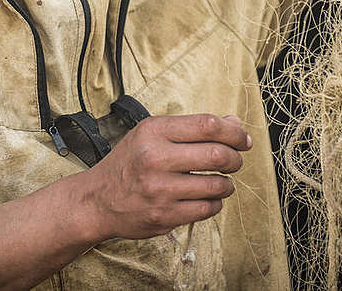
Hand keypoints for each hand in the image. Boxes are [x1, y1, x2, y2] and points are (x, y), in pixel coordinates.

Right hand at [74, 114, 251, 240]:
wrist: (98, 199)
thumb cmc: (130, 162)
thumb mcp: (152, 134)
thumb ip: (192, 129)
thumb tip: (234, 125)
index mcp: (154, 132)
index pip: (208, 125)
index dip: (234, 132)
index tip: (243, 139)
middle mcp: (155, 158)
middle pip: (217, 154)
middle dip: (235, 159)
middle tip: (235, 161)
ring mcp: (160, 190)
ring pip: (216, 185)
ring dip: (227, 184)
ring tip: (221, 182)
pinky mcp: (164, 216)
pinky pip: (207, 209)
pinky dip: (215, 203)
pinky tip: (208, 198)